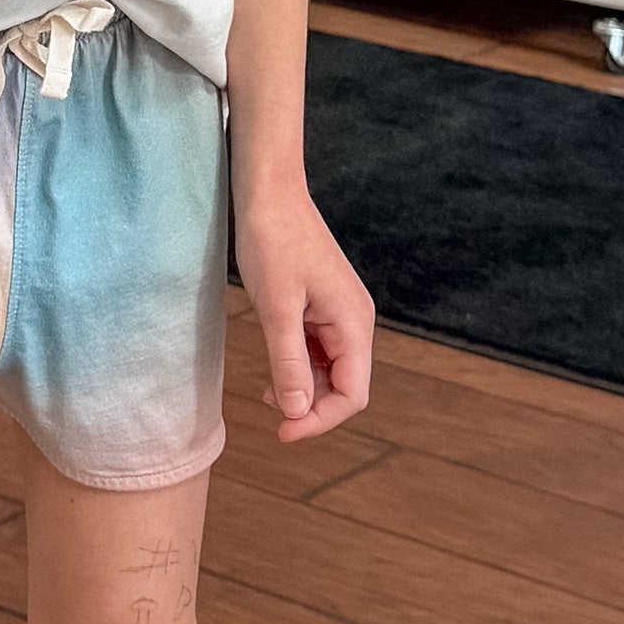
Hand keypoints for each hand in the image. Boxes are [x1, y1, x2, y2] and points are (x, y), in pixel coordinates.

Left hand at [233, 178, 373, 440]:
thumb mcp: (276, 306)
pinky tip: (275, 366)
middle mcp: (355, 320)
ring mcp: (340, 311)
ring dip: (304, 387)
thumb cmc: (272, 240)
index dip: (321, 420)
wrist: (269, 192)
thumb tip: (297, 413)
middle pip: (346, 385)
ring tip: (268, 392)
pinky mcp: (323, 304)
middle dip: (312, 406)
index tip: (283, 431)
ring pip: (331, 369)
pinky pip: (319, 348)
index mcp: (353, 321)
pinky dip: (300, 364)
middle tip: (271, 414)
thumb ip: (289, 361)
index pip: (353, 394)